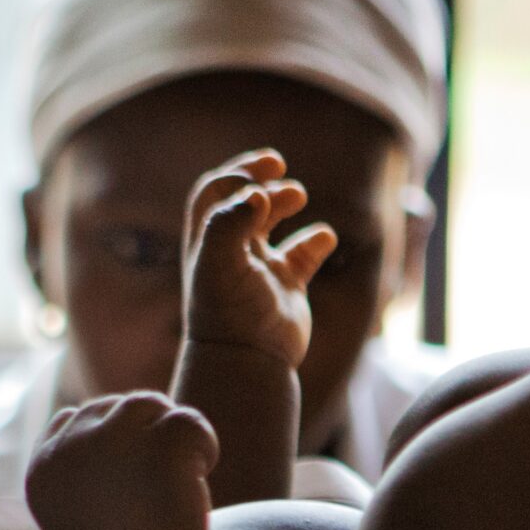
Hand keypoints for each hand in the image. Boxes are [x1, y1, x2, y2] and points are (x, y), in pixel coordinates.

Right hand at [25, 392, 218, 529]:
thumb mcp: (87, 516)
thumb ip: (90, 470)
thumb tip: (126, 418)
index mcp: (43, 470)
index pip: (71, 422)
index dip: (110, 442)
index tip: (129, 478)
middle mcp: (69, 450)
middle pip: (113, 408)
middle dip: (143, 436)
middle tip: (162, 482)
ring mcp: (113, 444)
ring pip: (148, 405)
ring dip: (170, 436)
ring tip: (182, 479)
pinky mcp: (161, 449)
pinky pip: (189, 421)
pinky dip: (203, 445)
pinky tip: (201, 478)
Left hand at [182, 150, 337, 369]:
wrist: (248, 362)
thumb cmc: (227, 313)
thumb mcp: (218, 264)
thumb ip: (229, 223)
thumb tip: (257, 193)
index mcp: (207, 242)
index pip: (214, 192)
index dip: (233, 175)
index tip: (255, 176)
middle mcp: (231, 252)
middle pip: (243, 200)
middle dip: (259, 178)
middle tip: (276, 166)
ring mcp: (260, 268)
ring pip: (272, 221)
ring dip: (286, 199)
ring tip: (297, 197)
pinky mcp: (288, 286)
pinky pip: (304, 253)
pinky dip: (317, 239)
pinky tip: (322, 238)